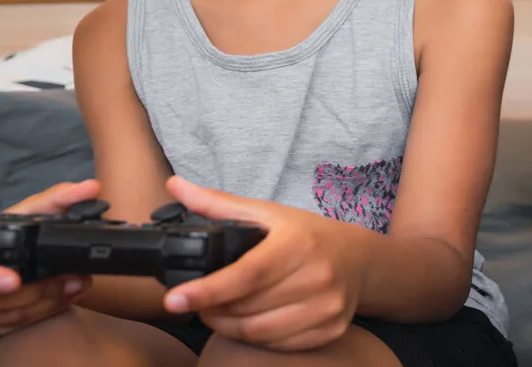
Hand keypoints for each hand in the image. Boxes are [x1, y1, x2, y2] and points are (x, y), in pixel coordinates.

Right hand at [0, 180, 98, 340]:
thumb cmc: (2, 232)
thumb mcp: (25, 212)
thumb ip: (58, 200)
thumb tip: (90, 189)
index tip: (13, 281)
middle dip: (36, 292)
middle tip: (72, 280)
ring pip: (1, 318)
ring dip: (43, 304)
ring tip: (74, 286)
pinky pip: (3, 330)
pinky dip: (35, 316)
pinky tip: (59, 300)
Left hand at [161, 176, 366, 350]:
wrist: (357, 257)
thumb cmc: (306, 234)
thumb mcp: (266, 213)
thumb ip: (217, 203)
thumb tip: (175, 186)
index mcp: (298, 243)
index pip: (247, 274)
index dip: (208, 289)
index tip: (174, 299)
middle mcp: (318, 276)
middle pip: (247, 307)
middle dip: (212, 307)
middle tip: (195, 300)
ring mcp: (327, 307)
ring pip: (258, 332)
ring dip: (227, 326)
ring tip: (217, 310)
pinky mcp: (330, 330)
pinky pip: (278, 345)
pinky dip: (254, 338)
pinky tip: (247, 321)